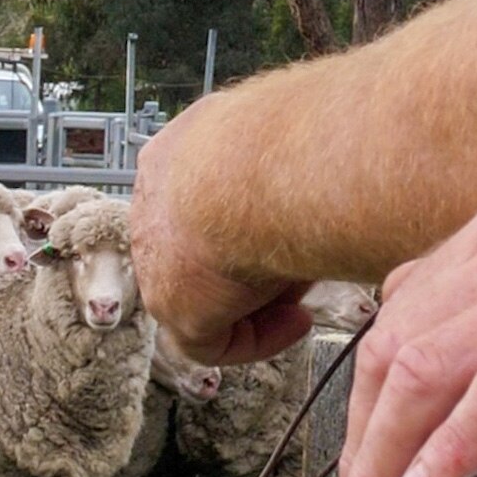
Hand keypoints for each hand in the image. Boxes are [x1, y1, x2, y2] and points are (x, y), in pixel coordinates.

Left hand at [129, 102, 314, 364]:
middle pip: (204, 248)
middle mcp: (155, 205)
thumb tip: (322, 169)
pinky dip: (258, 338)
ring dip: (260, 295)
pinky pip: (212, 341)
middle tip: (302, 253)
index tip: (290, 220)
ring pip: (207, 294)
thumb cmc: (291, 135)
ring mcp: (157, 258)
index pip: (202, 196)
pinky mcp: (174, 305)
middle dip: (254, 258)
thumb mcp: (286, 137)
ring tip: (309, 279)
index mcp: (175, 155)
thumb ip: (287, 160)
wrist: (268, 164)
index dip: (249, 218)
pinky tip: (297, 321)